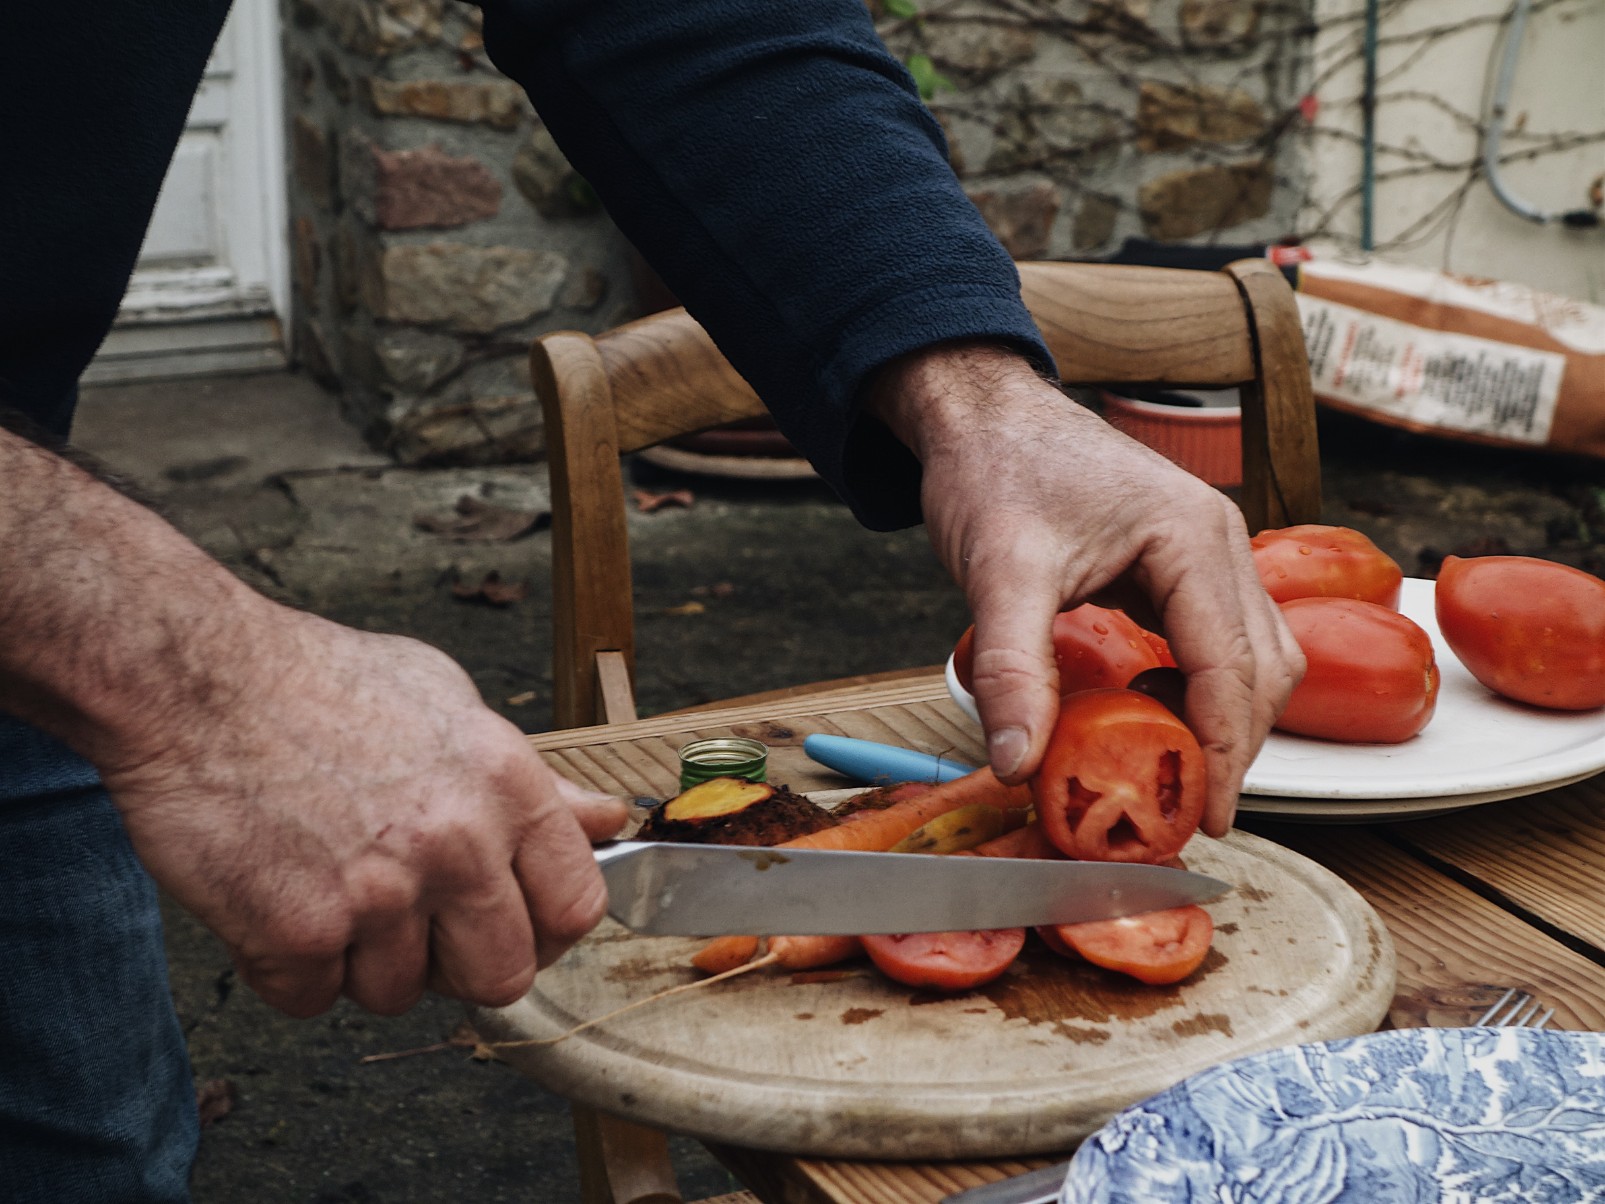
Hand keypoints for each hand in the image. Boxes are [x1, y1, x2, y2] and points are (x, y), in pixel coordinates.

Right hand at [97, 606, 626, 1017]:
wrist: (195, 678)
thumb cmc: (320, 682)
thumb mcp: (452, 704)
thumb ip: (535, 780)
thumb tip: (606, 821)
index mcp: (505, 785)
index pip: (577, 906)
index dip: (546, 929)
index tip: (512, 924)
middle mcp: (456, 844)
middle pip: (502, 976)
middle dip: (459, 966)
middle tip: (415, 927)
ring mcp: (378, 893)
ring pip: (398, 993)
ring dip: (362, 962)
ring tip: (328, 885)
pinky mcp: (296, 932)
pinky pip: (312, 1000)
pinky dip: (289, 967)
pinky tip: (273, 897)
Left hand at [867, 342, 1302, 834]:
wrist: (983, 412)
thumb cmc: (995, 470)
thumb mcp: (998, 573)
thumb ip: (1013, 671)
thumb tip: (1020, 763)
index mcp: (1192, 539)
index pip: (1234, 670)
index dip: (1226, 753)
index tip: (1207, 819)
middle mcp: (1219, 542)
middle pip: (1263, 669)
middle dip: (1232, 744)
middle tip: (1183, 809)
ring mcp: (1208, 550)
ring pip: (1253, 655)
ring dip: (1222, 717)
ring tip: (1167, 767)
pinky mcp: (1182, 561)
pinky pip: (1218, 638)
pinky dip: (1200, 685)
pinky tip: (1149, 707)